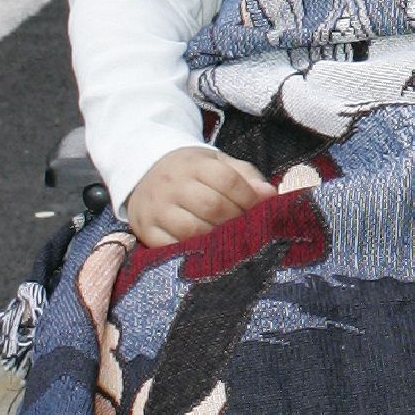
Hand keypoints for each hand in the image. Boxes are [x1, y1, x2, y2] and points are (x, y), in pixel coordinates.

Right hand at [127, 147, 274, 247]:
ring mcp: (156, 208)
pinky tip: (203, 250)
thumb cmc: (191, 171)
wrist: (145, 172)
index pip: (227, 180)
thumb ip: (246, 176)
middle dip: (235, 220)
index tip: (259, 209)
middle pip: (211, 206)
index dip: (248, 198)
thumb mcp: (217, 163)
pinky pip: (169, 247)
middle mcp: (172, 184)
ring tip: (226, 240)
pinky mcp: (145, 229)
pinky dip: (190, 251)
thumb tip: (269, 194)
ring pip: (191, 229)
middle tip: (245, 228)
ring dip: (215, 239)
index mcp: (194, 164)